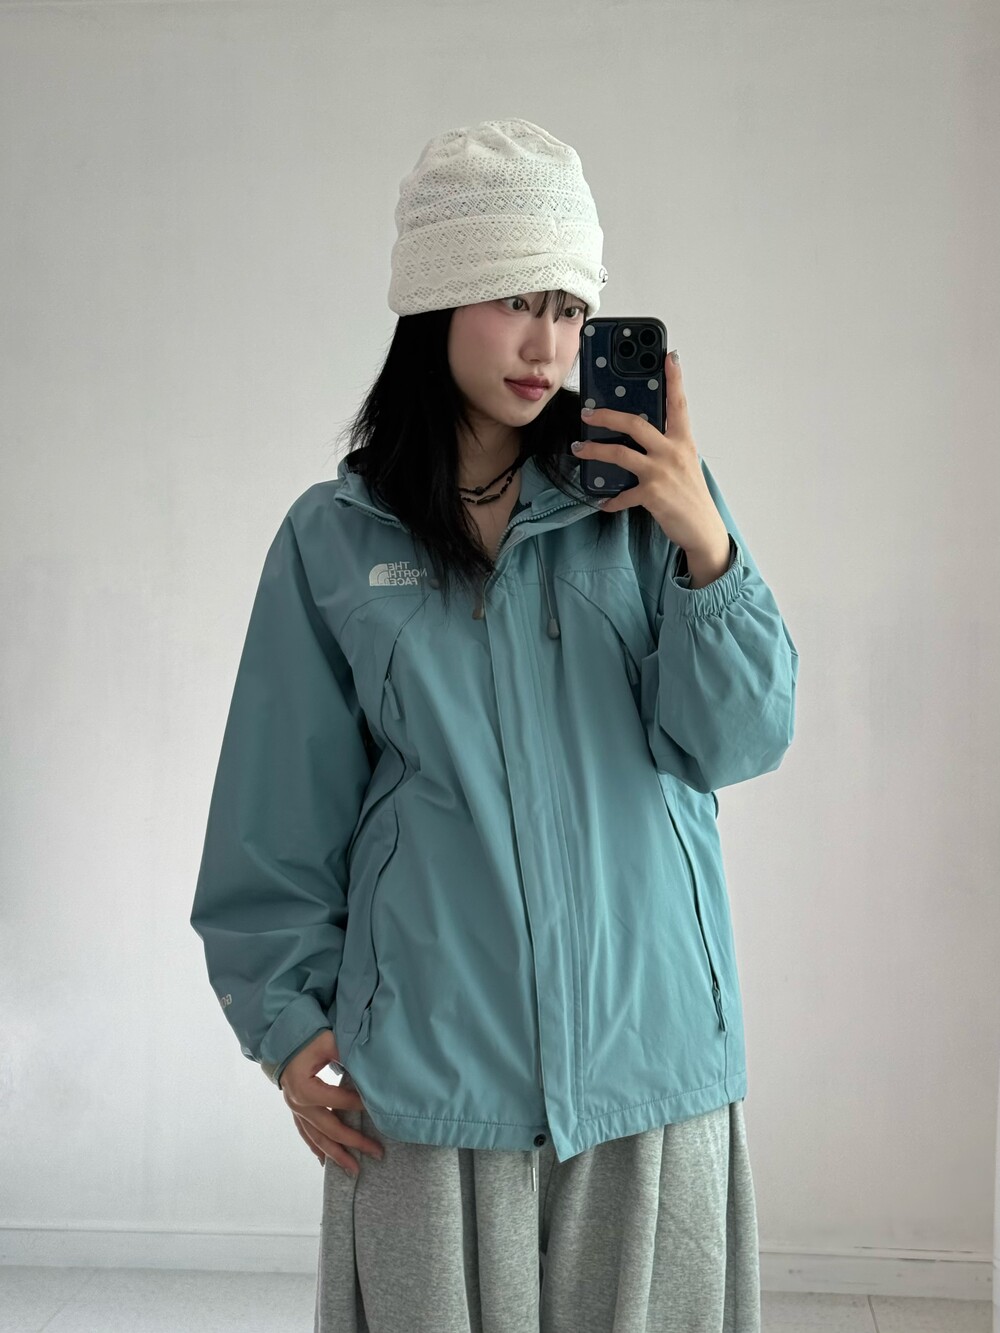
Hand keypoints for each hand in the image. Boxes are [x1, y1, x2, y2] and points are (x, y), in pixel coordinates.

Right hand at [280, 1029, 384, 1177]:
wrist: (283, 1039)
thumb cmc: (307, 1039)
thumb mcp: (328, 1041)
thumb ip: (346, 1053)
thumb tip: (369, 1069)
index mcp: (305, 1087)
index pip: (338, 1101)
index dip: (359, 1105)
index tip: (379, 1110)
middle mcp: (298, 1103)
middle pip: (329, 1129)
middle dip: (354, 1142)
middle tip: (377, 1152)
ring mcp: (295, 1110)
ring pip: (317, 1138)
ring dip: (336, 1155)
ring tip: (355, 1169)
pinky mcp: (295, 1111)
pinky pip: (306, 1134)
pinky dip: (317, 1148)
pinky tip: (326, 1161)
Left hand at [573, 350, 728, 557]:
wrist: (703, 529)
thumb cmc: (691, 496)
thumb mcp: (685, 463)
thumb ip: (667, 447)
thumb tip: (641, 437)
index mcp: (683, 441)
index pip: (679, 404)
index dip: (674, 379)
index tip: (669, 356)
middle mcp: (672, 452)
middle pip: (635, 424)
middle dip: (607, 416)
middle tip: (587, 414)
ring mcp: (661, 472)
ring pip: (620, 454)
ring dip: (595, 451)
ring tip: (578, 450)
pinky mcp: (652, 494)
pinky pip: (622, 495)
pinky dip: (610, 500)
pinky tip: (602, 502)